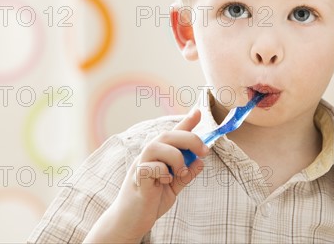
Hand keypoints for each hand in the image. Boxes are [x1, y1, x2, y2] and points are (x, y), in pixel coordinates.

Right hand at [84, 109, 208, 242]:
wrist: (130, 222)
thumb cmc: (150, 201)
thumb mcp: (174, 187)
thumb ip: (186, 174)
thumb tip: (200, 161)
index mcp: (158, 155)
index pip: (173, 134)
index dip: (186, 121)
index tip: (198, 111)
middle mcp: (148, 156)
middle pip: (167, 135)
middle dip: (189, 139)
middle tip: (204, 151)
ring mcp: (140, 166)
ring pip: (156, 146)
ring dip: (175, 157)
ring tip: (181, 172)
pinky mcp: (136, 179)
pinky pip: (149, 167)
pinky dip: (162, 172)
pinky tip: (165, 182)